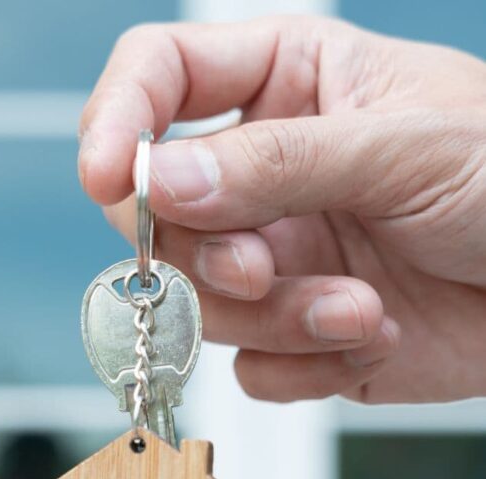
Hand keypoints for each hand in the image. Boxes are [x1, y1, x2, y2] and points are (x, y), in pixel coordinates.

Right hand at [79, 16, 485, 403]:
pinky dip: (304, 365)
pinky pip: (250, 365)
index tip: (110, 178)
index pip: (159, 78)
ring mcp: (275, 256)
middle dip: (206, 256)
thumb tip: (155, 183)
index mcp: (285, 86)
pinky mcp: (293, 333)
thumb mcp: (402, 147)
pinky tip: (374, 338)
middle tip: (261, 268)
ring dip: (277, 317)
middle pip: (158, 215)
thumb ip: (274, 163)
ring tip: (362, 309)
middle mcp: (262, 174)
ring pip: (200, 304)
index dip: (119, 122)